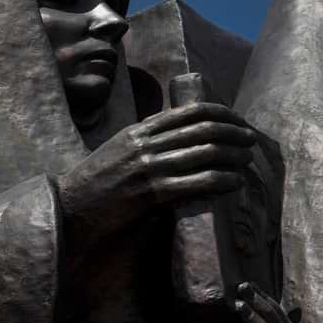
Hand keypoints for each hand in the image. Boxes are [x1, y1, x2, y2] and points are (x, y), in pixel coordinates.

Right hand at [55, 102, 256, 251]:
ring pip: (204, 153)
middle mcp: (145, 144)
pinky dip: (223, 181)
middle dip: (234, 133)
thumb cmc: (97, 183)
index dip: (222, 114)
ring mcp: (148, 168)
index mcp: (139, 131)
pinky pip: (197, 183)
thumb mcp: (119, 150)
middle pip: (203, 129)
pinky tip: (235, 183)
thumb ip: (146, 138)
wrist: (71, 210)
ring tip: (246, 162)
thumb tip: (176, 130)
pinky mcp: (151, 195)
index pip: (191, 111)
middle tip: (251, 141)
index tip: (238, 121)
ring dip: (233, 156)